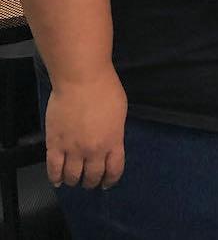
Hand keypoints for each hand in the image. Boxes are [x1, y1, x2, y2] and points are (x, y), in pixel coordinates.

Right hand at [45, 68, 126, 188]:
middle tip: (89, 180)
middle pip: (92, 176)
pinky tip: (58, 180)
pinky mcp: (54, 145)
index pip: (114, 170)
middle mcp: (93, 150)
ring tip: (73, 179)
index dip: (111, 180)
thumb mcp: (120, 112)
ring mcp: (73, 149)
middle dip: (91, 181)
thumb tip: (110, 143)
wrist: (81, 79)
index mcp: (113, 141)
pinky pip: (53, 169)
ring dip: (73, 180)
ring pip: (72, 177)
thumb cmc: (105, 89)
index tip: (107, 183)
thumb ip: (115, 132)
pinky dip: (55, 178)